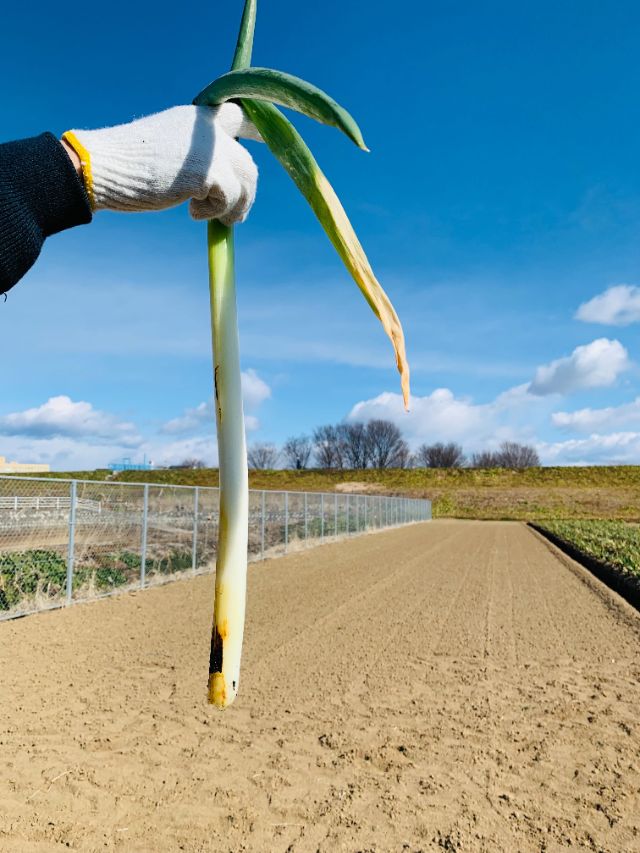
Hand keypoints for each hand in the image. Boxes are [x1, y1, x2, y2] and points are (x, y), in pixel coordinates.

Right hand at [62, 104, 261, 224]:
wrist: (106, 167)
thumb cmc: (129, 165)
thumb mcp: (168, 149)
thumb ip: (195, 155)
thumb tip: (217, 181)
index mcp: (197, 118)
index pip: (240, 117)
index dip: (257, 133)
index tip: (261, 145)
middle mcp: (209, 128)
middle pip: (248, 163)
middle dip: (245, 193)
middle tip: (232, 215)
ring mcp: (211, 148)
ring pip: (247, 182)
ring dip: (235, 207)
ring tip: (212, 216)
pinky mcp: (209, 172)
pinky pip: (230, 200)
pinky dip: (215, 212)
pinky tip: (192, 212)